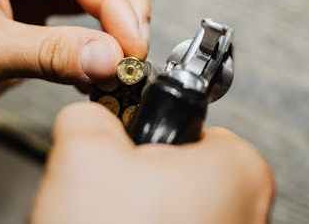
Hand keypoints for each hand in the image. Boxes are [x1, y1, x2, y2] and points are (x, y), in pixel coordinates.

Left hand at [0, 0, 149, 135]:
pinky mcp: (26, 21)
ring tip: (128, 51)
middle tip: (138, 42)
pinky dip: (92, 42)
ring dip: (111, 21)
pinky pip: (72, 24)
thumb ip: (50, 53)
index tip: (133, 39)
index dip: (112, 1)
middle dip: (121, 2)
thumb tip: (109, 57)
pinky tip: (101, 60)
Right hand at [32, 103, 273, 223]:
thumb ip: (88, 116)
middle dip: (138, 178)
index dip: (152, 134)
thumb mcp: (83, 151)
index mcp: (236, 171)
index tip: (130, 147)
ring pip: (171, 211)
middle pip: (180, 171)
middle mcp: (247, 215)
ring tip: (108, 222)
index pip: (194, 126)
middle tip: (110, 193)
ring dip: (135, 213)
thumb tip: (87, 116)